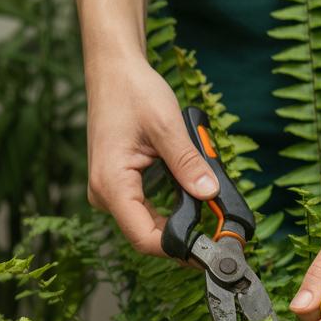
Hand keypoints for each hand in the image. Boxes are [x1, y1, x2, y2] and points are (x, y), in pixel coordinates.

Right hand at [85, 54, 218, 256]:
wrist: (113, 70)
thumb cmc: (133, 90)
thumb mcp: (166, 125)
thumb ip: (188, 163)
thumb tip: (211, 193)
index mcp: (111, 184)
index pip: (144, 237)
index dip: (176, 248)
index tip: (206, 250)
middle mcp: (105, 195)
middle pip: (146, 235)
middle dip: (181, 237)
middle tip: (215, 236)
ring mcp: (109, 193)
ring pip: (146, 225)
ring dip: (176, 224)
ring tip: (206, 218)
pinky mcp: (118, 187)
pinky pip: (144, 210)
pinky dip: (167, 211)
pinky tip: (188, 203)